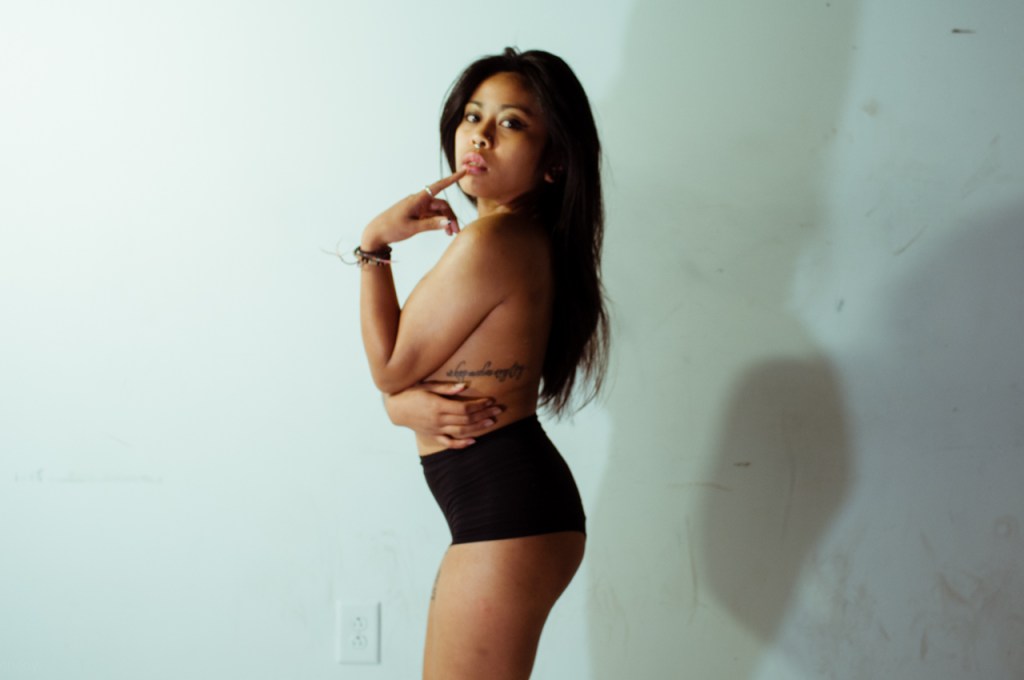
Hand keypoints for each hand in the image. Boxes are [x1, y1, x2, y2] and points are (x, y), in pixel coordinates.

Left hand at [361, 170, 467, 249]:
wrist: (376, 233)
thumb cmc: (391, 228)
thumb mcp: (412, 228)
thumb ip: (431, 224)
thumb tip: (448, 222)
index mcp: (417, 199)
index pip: (438, 186)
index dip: (452, 179)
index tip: (463, 172)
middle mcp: (419, 201)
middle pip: (442, 205)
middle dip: (451, 216)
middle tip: (456, 232)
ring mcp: (418, 208)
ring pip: (438, 211)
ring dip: (446, 221)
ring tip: (451, 234)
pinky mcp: (416, 214)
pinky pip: (432, 216)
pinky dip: (439, 222)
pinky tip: (444, 231)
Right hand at [383, 381, 503, 448]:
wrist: (395, 408)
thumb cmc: (410, 393)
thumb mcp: (425, 385)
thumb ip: (445, 388)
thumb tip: (464, 386)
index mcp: (438, 406)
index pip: (464, 408)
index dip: (479, 405)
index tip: (490, 400)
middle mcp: (438, 420)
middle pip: (466, 420)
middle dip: (484, 415)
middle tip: (498, 410)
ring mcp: (436, 429)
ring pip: (461, 431)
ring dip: (478, 428)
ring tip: (491, 423)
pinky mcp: (433, 435)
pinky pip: (449, 443)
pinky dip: (462, 443)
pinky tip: (473, 441)